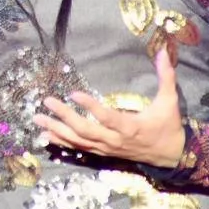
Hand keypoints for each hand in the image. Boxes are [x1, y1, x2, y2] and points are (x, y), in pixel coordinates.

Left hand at [32, 49, 185, 167]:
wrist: (171, 156)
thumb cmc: (168, 125)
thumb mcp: (170, 101)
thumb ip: (166, 77)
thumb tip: (162, 52)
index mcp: (130, 126)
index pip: (107, 117)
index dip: (90, 106)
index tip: (73, 93)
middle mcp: (115, 140)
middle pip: (86, 130)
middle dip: (64, 116)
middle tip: (47, 101)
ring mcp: (107, 148)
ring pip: (78, 141)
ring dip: (57, 130)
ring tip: (38, 119)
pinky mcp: (103, 152)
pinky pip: (79, 148)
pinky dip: (62, 142)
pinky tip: (45, 135)